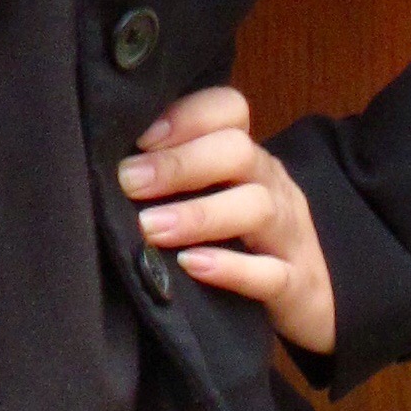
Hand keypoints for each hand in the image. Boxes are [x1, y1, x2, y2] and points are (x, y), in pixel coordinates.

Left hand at [117, 86, 334, 358]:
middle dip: (178, 165)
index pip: (229, 110)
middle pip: (237, 152)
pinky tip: (192, 266)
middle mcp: (270, 185)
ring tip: (150, 228)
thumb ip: (170, 178)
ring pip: (256, 206)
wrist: (314, 300)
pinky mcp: (297, 285)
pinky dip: (231, 269)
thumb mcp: (213, 199)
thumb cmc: (241, 243)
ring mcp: (288, 234)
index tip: (138, 137)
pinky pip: (271, 273)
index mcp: (245, 158)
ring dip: (197, 215)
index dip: (186, 115)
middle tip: (128, 182)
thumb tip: (96, 166)